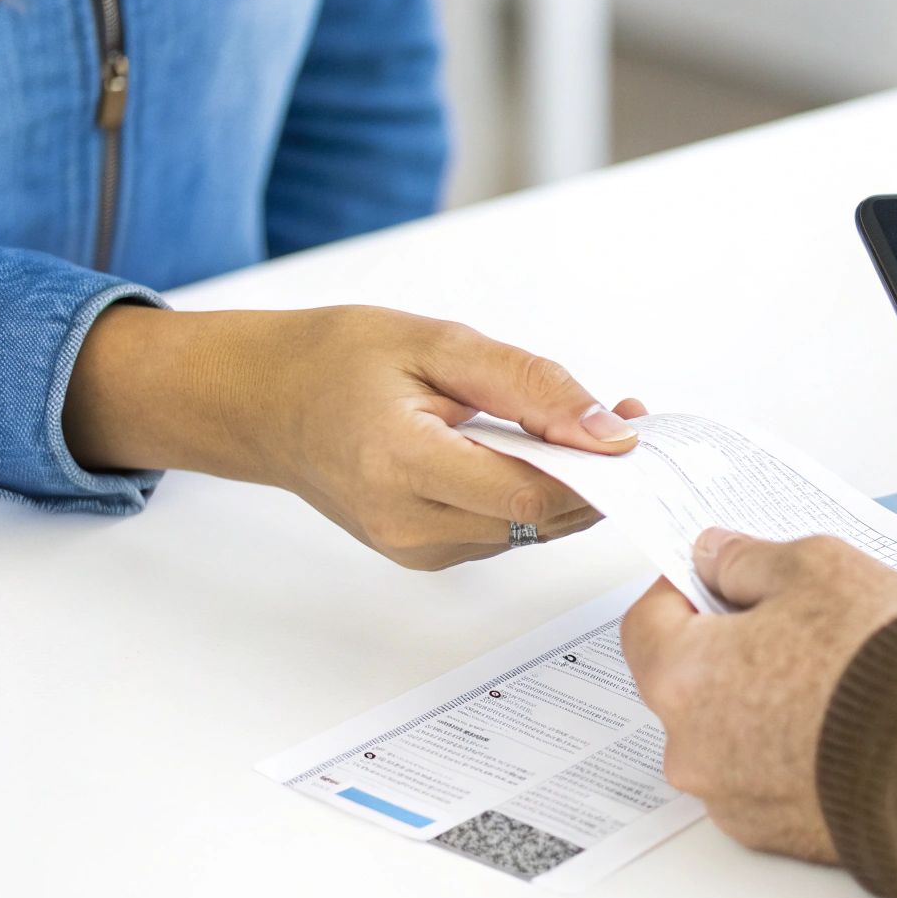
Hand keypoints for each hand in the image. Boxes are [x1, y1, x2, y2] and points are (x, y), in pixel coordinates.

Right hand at [64, 304, 644, 568]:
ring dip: (567, 487)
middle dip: (595, 475)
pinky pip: (503, 533)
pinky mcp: (421, 555)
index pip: (531, 495)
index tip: (633, 427)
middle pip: (538, 521)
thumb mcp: (440, 343)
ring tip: (577, 427)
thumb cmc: (336, 360)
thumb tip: (608, 432)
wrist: (263, 400)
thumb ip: (531, 386)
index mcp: (400, 463)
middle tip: (624, 420)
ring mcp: (412, 548)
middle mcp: (405, 522)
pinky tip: (532, 455)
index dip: (595, 467)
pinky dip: (531, 498)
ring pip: (528, 532)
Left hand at [621, 529, 896, 860]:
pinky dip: (786, 749)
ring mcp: (730, 797)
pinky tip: (836, 722)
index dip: (681, 588)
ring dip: (756, 701)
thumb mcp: (817, 567)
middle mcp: (691, 747)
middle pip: (685, 680)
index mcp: (683, 677)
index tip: (716, 575)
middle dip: (725, 646)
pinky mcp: (773, 832)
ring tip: (826, 674)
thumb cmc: (881, 667)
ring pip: (725, 732)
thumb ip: (749, 559)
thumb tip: (717, 556)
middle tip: (785, 620)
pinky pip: (762, 776)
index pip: (646, 621)